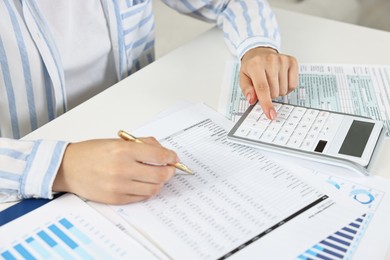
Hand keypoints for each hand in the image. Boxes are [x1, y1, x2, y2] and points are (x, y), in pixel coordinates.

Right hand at [52, 138, 177, 203]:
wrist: (67, 168)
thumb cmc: (91, 152)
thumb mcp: (118, 141)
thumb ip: (143, 144)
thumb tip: (164, 152)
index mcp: (124, 150)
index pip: (159, 156)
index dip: (171, 157)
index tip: (173, 157)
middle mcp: (122, 169)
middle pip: (160, 175)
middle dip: (170, 171)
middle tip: (170, 168)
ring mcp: (119, 186)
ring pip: (153, 188)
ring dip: (159, 182)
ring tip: (156, 175)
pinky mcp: (116, 199)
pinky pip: (141, 197)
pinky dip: (147, 190)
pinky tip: (144, 183)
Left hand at [240, 47, 297, 118]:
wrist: (260, 52)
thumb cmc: (252, 67)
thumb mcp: (244, 78)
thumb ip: (247, 90)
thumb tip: (252, 99)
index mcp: (256, 64)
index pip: (262, 88)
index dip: (267, 103)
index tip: (271, 115)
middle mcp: (270, 60)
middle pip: (274, 92)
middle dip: (269, 95)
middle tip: (265, 86)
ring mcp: (283, 60)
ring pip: (283, 90)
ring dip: (277, 91)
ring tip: (272, 81)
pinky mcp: (292, 61)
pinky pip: (293, 85)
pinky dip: (287, 87)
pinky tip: (280, 80)